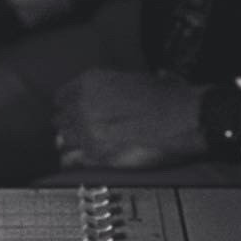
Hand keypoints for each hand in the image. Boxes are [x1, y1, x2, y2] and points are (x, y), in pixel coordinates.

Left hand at [52, 69, 206, 168]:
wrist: (181, 118)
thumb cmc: (165, 97)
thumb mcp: (132, 78)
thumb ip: (108, 87)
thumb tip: (106, 94)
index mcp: (90, 82)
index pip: (61, 96)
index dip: (67, 105)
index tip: (70, 111)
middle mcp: (82, 106)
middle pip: (59, 119)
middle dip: (68, 124)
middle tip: (76, 130)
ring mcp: (86, 132)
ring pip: (61, 140)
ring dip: (69, 143)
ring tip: (76, 146)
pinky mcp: (96, 156)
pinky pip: (70, 160)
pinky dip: (73, 161)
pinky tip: (77, 161)